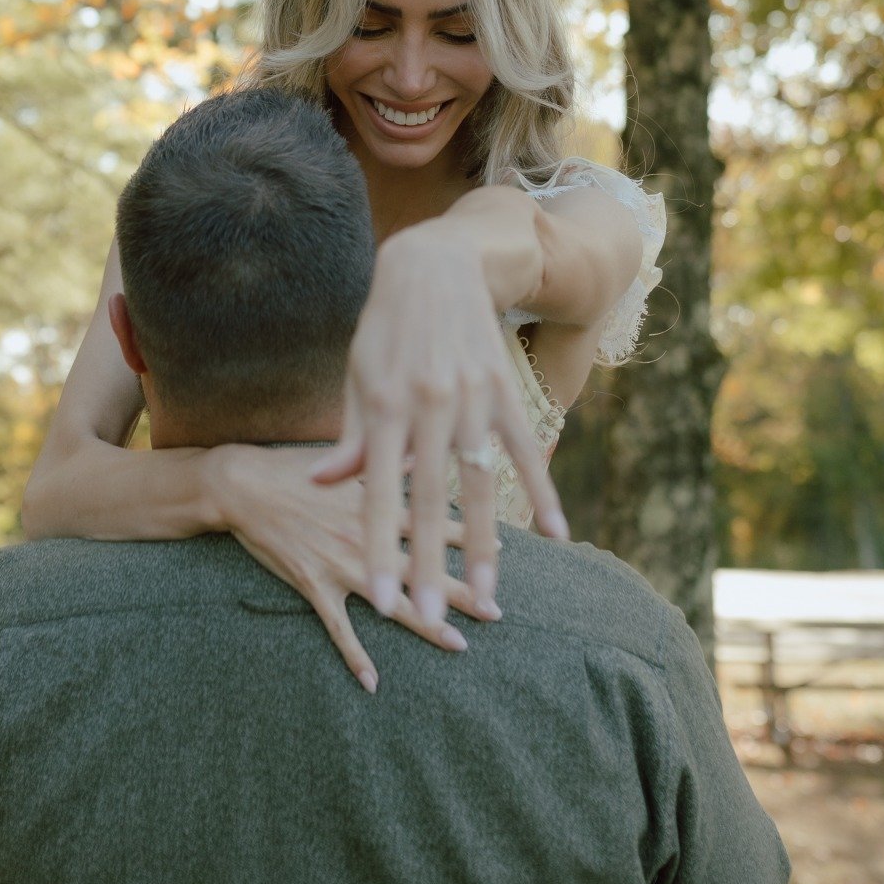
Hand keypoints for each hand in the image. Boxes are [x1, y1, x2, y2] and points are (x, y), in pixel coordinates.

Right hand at [215, 443, 499, 690]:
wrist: (242, 486)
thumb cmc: (292, 468)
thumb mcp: (342, 460)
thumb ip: (383, 462)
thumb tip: (418, 452)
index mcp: (376, 505)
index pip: (434, 522)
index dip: (469, 536)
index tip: (501, 549)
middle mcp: (366, 537)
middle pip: (425, 569)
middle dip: (463, 590)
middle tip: (498, 611)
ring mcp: (341, 565)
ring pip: (393, 602)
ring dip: (427, 625)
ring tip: (460, 645)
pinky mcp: (314, 585)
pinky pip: (339, 629)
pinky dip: (355, 657)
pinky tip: (373, 684)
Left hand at [310, 223, 568, 629]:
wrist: (433, 264)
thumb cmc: (384, 328)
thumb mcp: (357, 375)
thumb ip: (350, 438)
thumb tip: (327, 485)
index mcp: (383, 407)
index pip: (378, 494)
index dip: (378, 550)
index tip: (379, 600)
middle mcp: (428, 406)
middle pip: (428, 500)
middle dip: (424, 563)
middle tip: (422, 618)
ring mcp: (472, 399)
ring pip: (481, 485)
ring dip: (485, 545)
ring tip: (487, 598)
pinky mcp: (505, 391)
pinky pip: (526, 450)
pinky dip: (542, 492)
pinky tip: (555, 535)